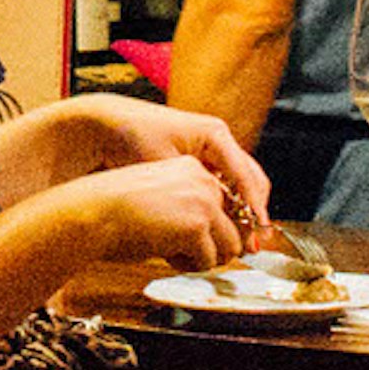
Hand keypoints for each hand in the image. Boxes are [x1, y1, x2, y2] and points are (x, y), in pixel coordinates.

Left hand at [71, 96, 269, 224]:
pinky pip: (225, 187)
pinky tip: (223, 229)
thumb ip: (190, 194)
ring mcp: (213, 151)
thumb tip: (214, 225)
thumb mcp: (163, 167)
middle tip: (254, 244)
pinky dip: (228, 208)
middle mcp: (219, 141)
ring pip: (242, 186)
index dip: (254, 207)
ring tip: (243, 242)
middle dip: (255, 213)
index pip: (245, 176)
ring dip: (244, 213)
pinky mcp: (203, 162)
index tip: (259, 231)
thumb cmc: (133, 138)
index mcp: (215, 135)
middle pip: (251, 180)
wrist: (109, 125)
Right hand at [78, 153, 244, 269]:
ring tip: (175, 253)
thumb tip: (221, 238)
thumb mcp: (162, 198)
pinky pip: (209, 261)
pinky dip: (189, 266)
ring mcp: (203, 201)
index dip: (219, 230)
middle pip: (236, 226)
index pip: (229, 204)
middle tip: (186, 252)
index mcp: (193, 168)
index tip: (205, 244)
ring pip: (230, 247)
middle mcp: (204, 180)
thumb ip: (192, 208)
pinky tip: (165, 255)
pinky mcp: (197, 225)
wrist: (94, 211)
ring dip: (205, 257)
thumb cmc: (117, 209)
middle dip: (215, 246)